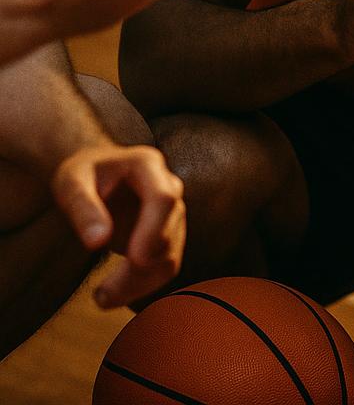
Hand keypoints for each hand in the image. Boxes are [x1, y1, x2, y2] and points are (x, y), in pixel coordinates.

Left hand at [50, 141, 185, 307]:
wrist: (96, 173)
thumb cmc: (83, 174)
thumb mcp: (71, 183)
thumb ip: (83, 208)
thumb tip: (98, 242)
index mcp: (147, 165)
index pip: (164, 198)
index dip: (155, 230)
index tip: (135, 259)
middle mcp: (168, 187)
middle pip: (168, 232)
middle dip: (140, 269)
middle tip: (101, 296)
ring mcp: (171, 212)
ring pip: (170, 255)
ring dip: (140, 283)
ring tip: (101, 298)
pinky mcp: (167, 234)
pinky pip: (164, 265)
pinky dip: (142, 285)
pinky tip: (112, 294)